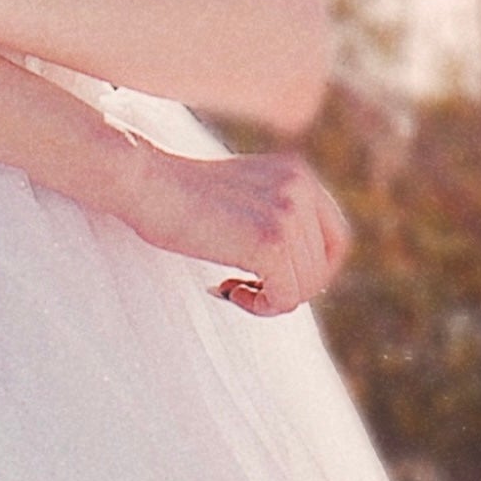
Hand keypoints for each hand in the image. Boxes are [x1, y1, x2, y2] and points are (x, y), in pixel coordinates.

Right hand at [125, 145, 352, 316]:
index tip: (271, 279)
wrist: (145, 181)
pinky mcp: (271, 241)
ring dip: (268, 299)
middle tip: (242, 287)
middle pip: (321, 268)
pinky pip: (286, 297)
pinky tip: (225, 289)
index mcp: (298, 174)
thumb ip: (272, 217)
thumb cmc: (176, 196)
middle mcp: (302, 188)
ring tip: (229, 286)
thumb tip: (294, 274)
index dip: (310, 271)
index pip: (336, 238)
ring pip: (304, 287)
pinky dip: (259, 306)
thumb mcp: (240, 196)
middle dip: (286, 289)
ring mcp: (289, 214)